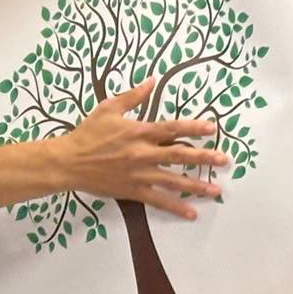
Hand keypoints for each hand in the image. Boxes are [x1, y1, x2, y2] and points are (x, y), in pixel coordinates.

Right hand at [51, 78, 227, 219]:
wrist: (68, 162)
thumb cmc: (87, 134)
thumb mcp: (108, 108)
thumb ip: (132, 96)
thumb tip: (152, 81)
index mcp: (138, 131)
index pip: (172, 128)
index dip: (194, 127)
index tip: (212, 128)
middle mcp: (142, 153)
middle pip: (179, 155)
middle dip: (204, 158)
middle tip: (224, 160)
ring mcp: (139, 174)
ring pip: (173, 180)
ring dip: (196, 185)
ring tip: (216, 190)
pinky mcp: (132, 190)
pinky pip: (158, 200)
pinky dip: (175, 207)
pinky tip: (191, 213)